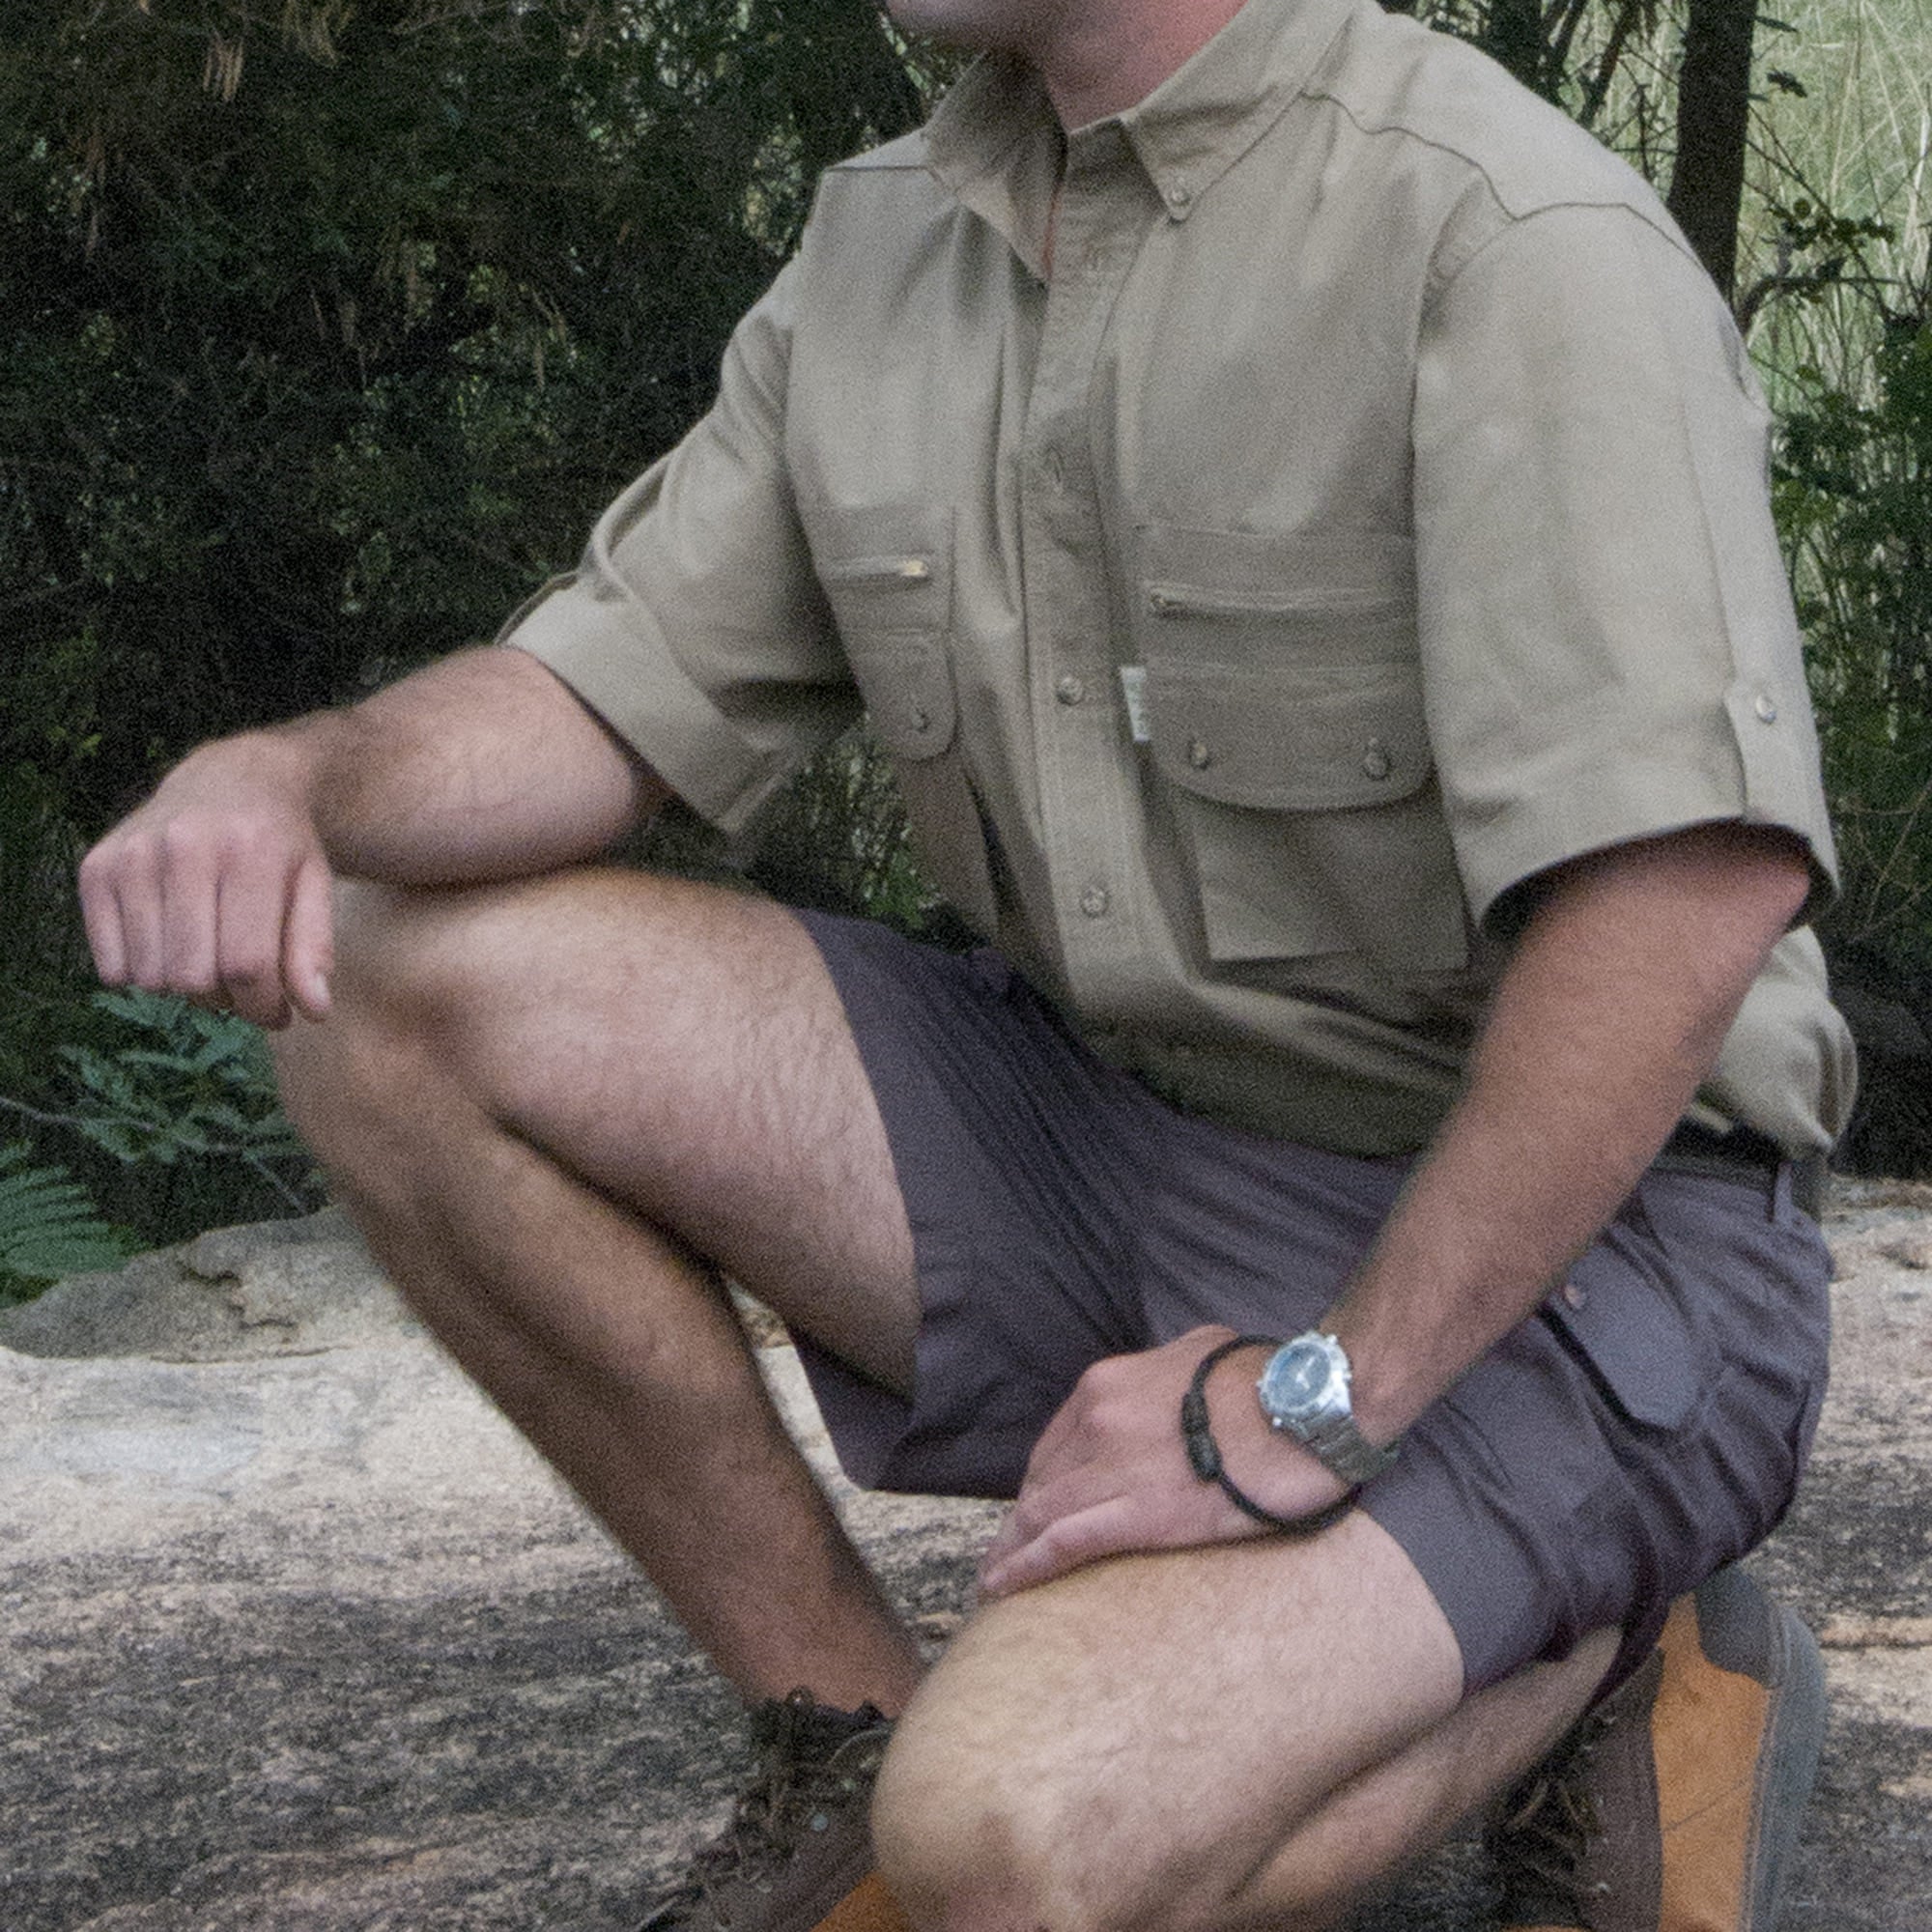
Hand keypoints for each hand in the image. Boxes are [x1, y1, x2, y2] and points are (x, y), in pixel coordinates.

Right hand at [79, 734, 334, 1029]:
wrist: (229, 778)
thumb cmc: (279, 843)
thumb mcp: (314, 885)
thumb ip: (314, 947)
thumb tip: (315, 1010)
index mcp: (249, 851)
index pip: (248, 964)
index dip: (263, 1006)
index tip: (277, 1014)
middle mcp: (183, 847)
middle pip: (195, 976)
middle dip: (226, 999)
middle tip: (242, 983)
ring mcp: (132, 856)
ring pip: (151, 977)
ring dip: (184, 988)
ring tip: (209, 958)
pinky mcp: (95, 868)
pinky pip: (111, 966)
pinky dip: (142, 974)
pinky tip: (169, 944)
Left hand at [977, 1327, 1350, 1597]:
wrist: (1308, 1409)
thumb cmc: (1269, 1381)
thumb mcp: (1202, 1348)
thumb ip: (1168, 1366)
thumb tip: (1172, 1378)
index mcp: (1108, 1384)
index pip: (1056, 1443)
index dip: (1040, 1481)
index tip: (1033, 1509)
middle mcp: (1098, 1420)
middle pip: (1042, 1481)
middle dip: (1020, 1520)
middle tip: (1006, 1552)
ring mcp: (1114, 1467)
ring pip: (1041, 1514)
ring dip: (1010, 1549)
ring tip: (993, 1580)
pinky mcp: (1139, 1515)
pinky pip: (1063, 1543)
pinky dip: (1025, 1566)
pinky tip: (1004, 1586)